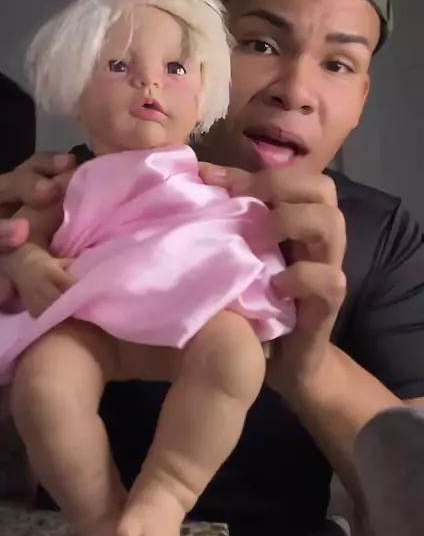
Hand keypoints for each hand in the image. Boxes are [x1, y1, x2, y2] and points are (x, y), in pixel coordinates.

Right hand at [0, 152, 75, 379]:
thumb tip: (124, 192)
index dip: (44, 164)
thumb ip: (97, 228)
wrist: (50, 358)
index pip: (29, 175)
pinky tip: (6, 291)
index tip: (72, 163)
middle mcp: (2, 236)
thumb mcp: (92, 257)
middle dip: (19, 186)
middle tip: (48, 194)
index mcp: (31, 216)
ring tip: (19, 234)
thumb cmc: (79, 300)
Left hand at [199, 163, 346, 400]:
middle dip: (281, 186)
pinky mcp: (329, 303)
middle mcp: (318, 239)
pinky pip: (329, 279)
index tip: (212, 180)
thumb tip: (203, 175)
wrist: (282, 362)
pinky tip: (275, 286)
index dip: (256, 173)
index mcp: (299, 221)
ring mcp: (327, 268)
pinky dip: (302, 276)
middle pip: (323, 188)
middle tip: (246, 204)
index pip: (296, 175)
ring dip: (292, 221)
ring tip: (260, 238)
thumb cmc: (258, 301)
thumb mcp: (243, 254)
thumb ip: (231, 215)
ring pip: (332, 222)